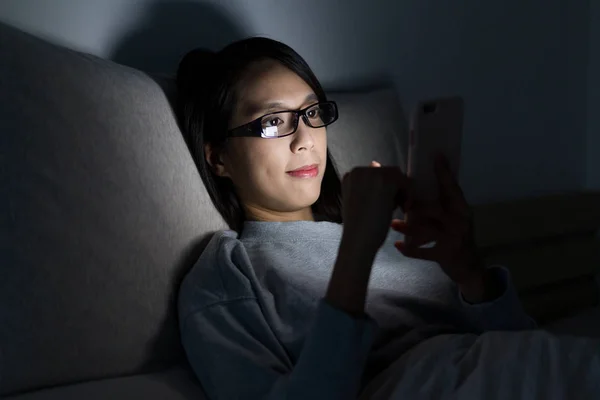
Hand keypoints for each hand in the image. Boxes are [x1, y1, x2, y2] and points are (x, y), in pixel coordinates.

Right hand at [340, 161, 410, 256]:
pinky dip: (408, 194)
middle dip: (394, 188)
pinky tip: (403, 209)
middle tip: (395, 207)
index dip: (385, 187)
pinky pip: (405, 181)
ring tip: (399, 208)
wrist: (358, 242)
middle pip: (387, 171)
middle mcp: (358, 171)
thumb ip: (367, 185)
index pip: (375, 173)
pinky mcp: (385, 181)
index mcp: (350, 175)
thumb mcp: (359, 202)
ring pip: (397, 175)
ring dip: (402, 191)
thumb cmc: (359, 228)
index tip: (386, 204)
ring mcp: (371, 174)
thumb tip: (375, 163)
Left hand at [390, 154, 490, 299]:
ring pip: (427, 230)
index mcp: (461, 208)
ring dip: (408, 227)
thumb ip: (441, 204)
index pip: (452, 188)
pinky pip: (424, 252)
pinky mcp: (446, 255)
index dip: (444, 173)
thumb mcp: (453, 218)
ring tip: (392, 224)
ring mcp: (455, 239)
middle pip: (436, 208)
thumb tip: (417, 187)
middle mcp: (460, 221)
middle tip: (399, 201)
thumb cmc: (455, 238)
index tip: (436, 156)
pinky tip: (397, 246)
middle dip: (415, 205)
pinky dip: (409, 250)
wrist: (469, 268)